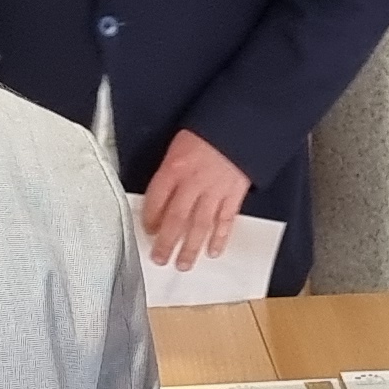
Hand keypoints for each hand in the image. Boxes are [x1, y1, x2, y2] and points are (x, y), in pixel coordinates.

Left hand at [141, 129, 253, 270]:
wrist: (241, 124)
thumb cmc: (207, 131)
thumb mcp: (178, 145)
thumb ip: (169, 172)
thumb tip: (160, 200)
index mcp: (175, 168)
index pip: (156, 199)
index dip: (150, 218)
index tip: (147, 231)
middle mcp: (193, 183)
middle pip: (176, 218)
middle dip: (166, 242)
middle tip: (159, 259)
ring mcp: (215, 191)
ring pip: (199, 225)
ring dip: (190, 248)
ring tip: (182, 264)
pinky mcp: (234, 195)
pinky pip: (225, 221)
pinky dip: (219, 238)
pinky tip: (213, 252)